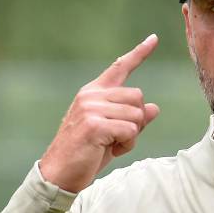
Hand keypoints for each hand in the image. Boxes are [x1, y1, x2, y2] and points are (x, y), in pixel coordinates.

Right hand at [38, 34, 160, 192]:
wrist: (59, 173)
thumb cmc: (86, 153)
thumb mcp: (113, 133)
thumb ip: (132, 118)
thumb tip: (154, 107)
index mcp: (93, 92)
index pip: (120, 67)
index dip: (139, 53)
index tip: (154, 38)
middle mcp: (91, 95)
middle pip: (137, 97)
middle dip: (136, 121)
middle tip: (118, 138)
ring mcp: (91, 108)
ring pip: (137, 115)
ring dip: (132, 136)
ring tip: (111, 145)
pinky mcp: (94, 125)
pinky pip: (130, 130)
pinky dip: (127, 144)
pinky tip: (110, 150)